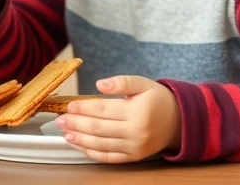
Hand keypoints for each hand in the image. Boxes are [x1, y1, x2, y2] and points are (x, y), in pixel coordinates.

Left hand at [54, 75, 181, 162]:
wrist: (179, 121)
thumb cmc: (158, 100)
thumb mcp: (143, 83)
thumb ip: (121, 81)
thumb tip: (99, 84)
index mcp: (137, 111)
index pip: (103, 110)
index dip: (83, 108)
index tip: (69, 106)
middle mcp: (135, 131)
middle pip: (99, 128)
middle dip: (76, 124)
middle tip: (60, 120)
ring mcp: (134, 146)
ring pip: (101, 145)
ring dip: (80, 140)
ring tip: (65, 133)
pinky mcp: (134, 156)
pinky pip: (109, 157)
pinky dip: (92, 153)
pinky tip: (79, 145)